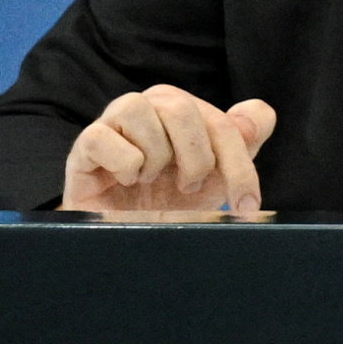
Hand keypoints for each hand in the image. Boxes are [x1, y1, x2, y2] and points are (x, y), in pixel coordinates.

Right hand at [61, 86, 278, 219]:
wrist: (128, 236)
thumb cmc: (170, 203)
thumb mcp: (215, 179)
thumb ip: (242, 143)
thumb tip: (259, 113)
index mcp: (183, 109)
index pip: (227, 120)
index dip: (240, 164)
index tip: (246, 204)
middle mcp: (148, 106)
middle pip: (182, 108)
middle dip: (196, 160)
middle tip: (187, 187)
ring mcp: (112, 122)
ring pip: (139, 110)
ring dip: (156, 157)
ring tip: (150, 180)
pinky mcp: (83, 147)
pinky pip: (103, 137)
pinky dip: (123, 165)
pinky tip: (124, 180)